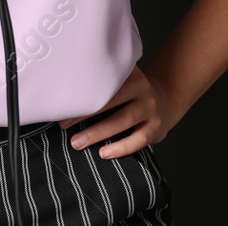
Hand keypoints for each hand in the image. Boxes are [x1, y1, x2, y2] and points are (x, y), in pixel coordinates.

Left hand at [58, 64, 176, 158]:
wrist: (165, 101)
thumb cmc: (131, 94)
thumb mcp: (122, 79)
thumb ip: (102, 81)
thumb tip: (63, 94)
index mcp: (129, 73)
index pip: (104, 79)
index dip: (83, 90)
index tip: (62, 101)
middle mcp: (141, 87)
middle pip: (112, 99)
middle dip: (85, 113)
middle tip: (63, 124)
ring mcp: (150, 107)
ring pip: (124, 119)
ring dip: (98, 132)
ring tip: (77, 142)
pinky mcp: (155, 127)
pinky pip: (139, 139)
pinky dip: (121, 147)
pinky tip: (104, 153)